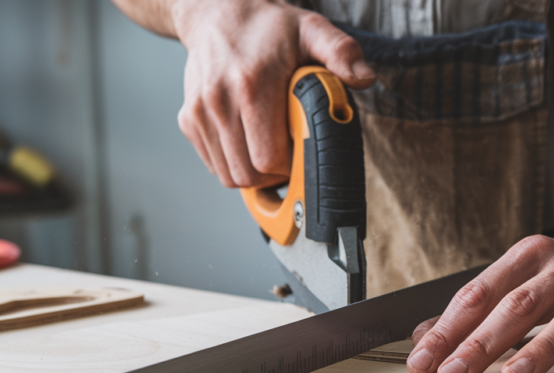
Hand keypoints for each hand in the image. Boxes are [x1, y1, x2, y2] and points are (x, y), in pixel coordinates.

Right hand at [171, 0, 374, 187]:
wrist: (217, 12)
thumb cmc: (268, 27)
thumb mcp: (311, 29)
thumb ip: (341, 52)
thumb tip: (364, 77)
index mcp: (252, 85)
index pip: (269, 159)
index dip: (290, 166)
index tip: (301, 152)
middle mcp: (219, 101)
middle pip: (249, 174)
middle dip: (274, 175)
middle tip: (289, 155)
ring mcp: (200, 113)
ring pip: (229, 176)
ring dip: (253, 173)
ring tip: (269, 149)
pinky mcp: (188, 120)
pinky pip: (214, 165)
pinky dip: (233, 163)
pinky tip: (248, 142)